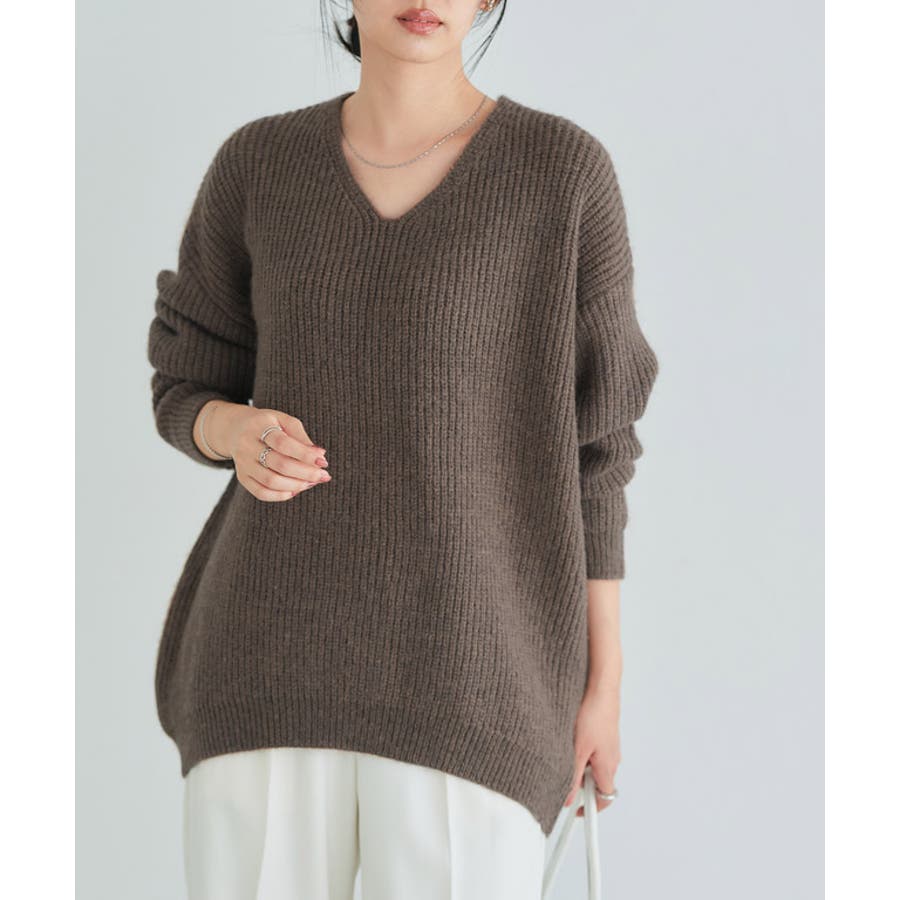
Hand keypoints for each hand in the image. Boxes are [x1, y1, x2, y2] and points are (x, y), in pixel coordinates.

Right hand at [203, 402, 331, 501]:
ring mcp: (242, 463)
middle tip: (323, 475)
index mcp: (259, 426)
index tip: (323, 461)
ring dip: (296, 485)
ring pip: (270, 481)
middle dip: (306, 473)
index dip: (305, 454)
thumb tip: (319, 455)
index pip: (283, 443)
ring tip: (312, 482)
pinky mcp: (242, 477)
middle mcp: (247, 445)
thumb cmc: (268, 425)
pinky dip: (280, 495)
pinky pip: (261, 493)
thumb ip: (301, 436)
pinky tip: (295, 490)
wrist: (236, 429)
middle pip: (279, 464)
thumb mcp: (284, 420)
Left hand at [563, 683, 620, 815]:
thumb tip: (567, 798)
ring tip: (567, 748)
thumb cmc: (593, 713)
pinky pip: (593, 750)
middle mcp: (612, 759)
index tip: (576, 811)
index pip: (604, 799)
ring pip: (593, 765)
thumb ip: (572, 776)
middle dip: (580, 783)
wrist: (600, 686)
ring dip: (580, 764)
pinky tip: (571, 737)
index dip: (590, 808)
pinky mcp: (605, 734)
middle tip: (563, 774)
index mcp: (608, 767)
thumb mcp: (577, 749)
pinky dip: (582, 750)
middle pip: (597, 783)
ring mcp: (609, 746)